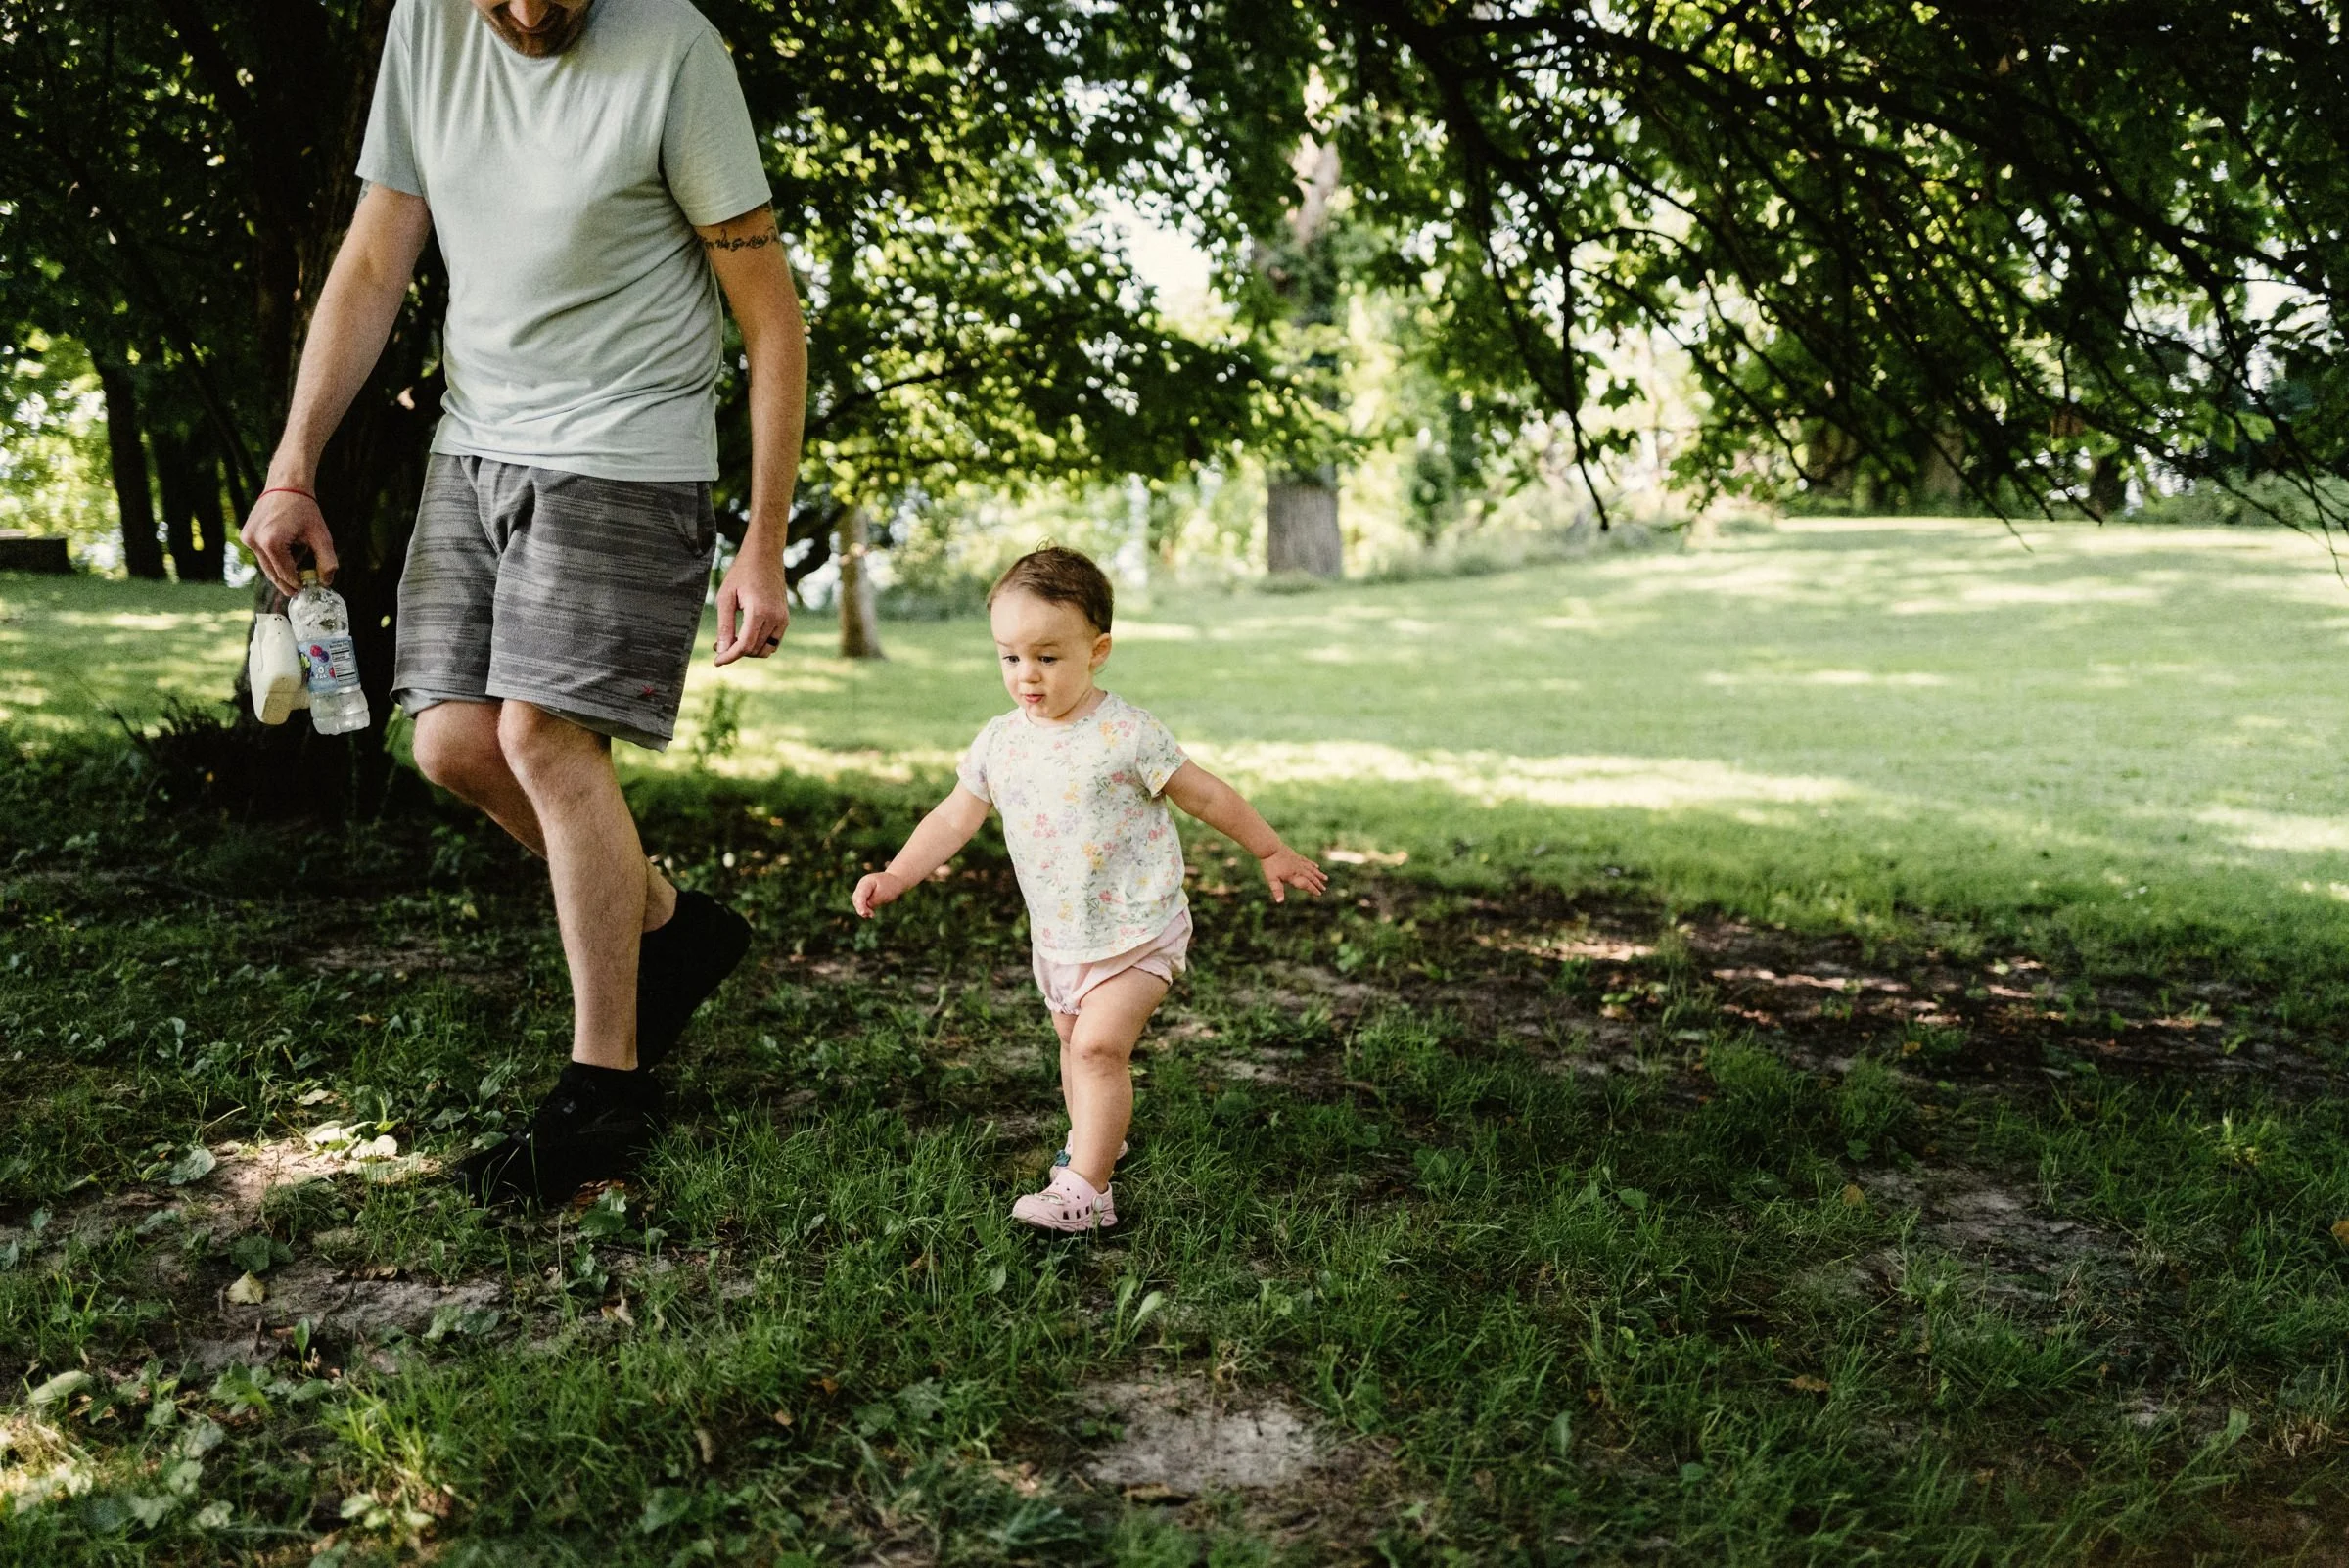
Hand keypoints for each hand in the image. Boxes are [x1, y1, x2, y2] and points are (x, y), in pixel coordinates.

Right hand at [241, 487, 336, 596]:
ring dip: (282, 568)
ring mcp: (247, 538)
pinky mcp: (245, 535)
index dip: (297, 584)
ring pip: (266, 565)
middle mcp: (255, 541)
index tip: (307, 591)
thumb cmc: (305, 509)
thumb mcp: (321, 536)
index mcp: (271, 543)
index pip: (285, 574)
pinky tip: (289, 546)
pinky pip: (262, 555)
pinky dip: (275, 557)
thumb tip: (326, 583)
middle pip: (272, 573)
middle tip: (300, 590)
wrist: (286, 485)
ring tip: (298, 560)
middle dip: (288, 582)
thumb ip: (327, 561)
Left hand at [714, 547, 790, 665]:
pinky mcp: (785, 618)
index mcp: (759, 611)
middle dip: (735, 652)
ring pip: (765, 649)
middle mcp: (775, 618)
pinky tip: (744, 636)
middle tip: (718, 645)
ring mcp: (783, 619)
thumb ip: (724, 625)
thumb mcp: (726, 597)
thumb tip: (722, 650)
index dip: (729, 656)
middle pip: (754, 649)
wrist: (764, 556)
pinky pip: (773, 642)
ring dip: (748, 651)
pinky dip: (759, 645)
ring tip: (730, 640)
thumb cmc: (741, 573)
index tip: (716, 661)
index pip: (744, 645)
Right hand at [851, 870, 908, 917]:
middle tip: (872, 915)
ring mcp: (862, 889)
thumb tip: (866, 908)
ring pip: (857, 902)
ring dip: (862, 909)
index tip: (864, 913)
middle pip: (856, 899)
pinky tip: (871, 914)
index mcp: (866, 882)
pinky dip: (864, 908)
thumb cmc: (890, 886)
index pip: (860, 895)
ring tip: (872, 915)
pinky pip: (861, 903)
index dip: (861, 905)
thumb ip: (874, 901)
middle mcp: (862, 885)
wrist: (895, 880)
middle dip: (861, 908)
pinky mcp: (864, 894)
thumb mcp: (884, 894)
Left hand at [1258, 846, 1327, 903]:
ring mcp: (1298, 862)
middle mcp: (1298, 869)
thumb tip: (1280, 902)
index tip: (1319, 894)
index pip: (1306, 884)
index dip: (1313, 889)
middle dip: (1318, 883)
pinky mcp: (1296, 856)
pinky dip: (1313, 865)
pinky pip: (1307, 861)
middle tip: (1324, 889)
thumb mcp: (1272, 879)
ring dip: (1318, 874)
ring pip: (1311, 869)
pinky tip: (1317, 866)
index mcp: (1293, 876)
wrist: (1270, 848)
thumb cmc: (1270, 865)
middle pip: (1311, 877)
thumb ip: (1277, 890)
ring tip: (1326, 878)